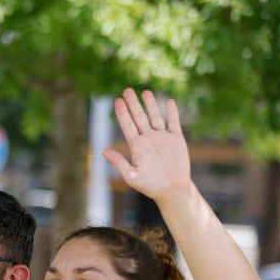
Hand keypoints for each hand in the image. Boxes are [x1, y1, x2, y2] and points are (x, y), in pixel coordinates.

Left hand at [102, 88, 194, 205]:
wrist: (171, 190)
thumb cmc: (149, 186)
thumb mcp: (131, 176)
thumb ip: (119, 162)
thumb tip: (103, 151)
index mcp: (136, 146)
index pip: (127, 125)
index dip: (122, 113)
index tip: (117, 101)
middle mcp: (148, 139)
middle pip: (139, 117)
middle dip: (133, 104)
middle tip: (127, 90)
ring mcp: (162, 138)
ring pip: (155, 117)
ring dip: (151, 104)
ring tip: (145, 92)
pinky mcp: (176, 140)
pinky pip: (173, 123)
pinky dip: (171, 112)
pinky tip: (169, 101)